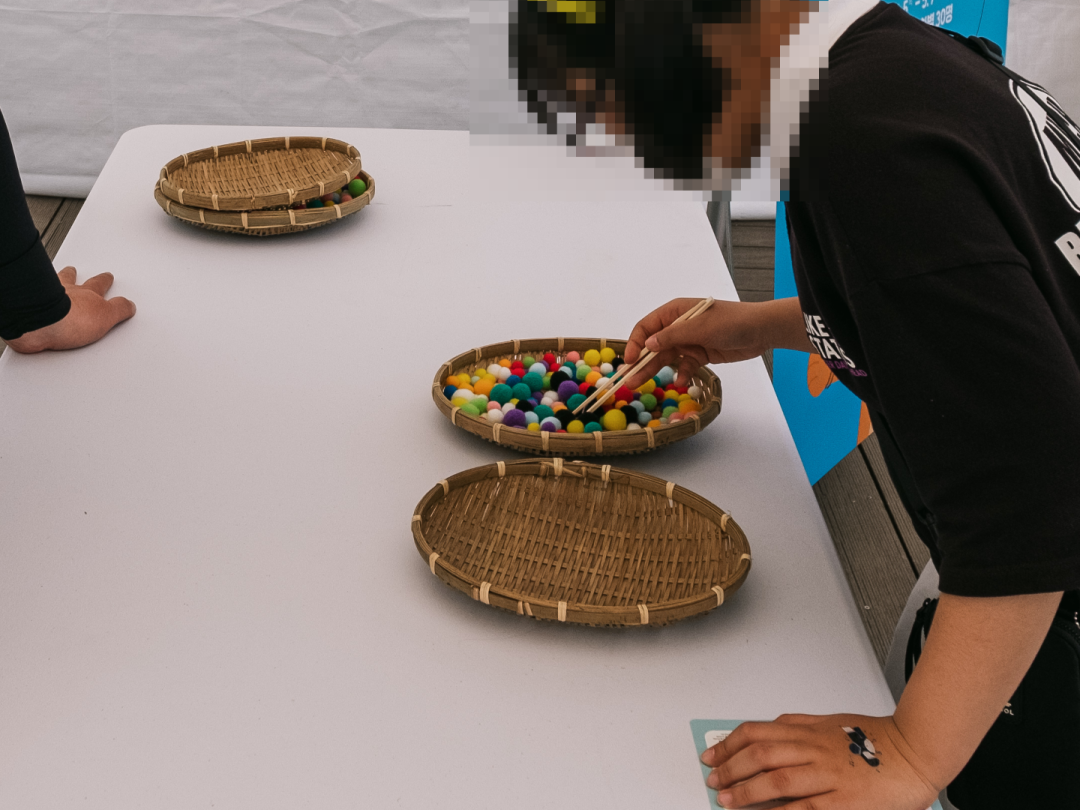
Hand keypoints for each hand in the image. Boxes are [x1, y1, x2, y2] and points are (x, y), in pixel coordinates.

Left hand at [5, 267, 135, 352]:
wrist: (41, 323)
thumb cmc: (69, 319)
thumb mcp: (106, 316)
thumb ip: (119, 309)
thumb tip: (128, 305)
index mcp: (88, 294)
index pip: (100, 285)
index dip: (105, 282)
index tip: (109, 278)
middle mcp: (67, 292)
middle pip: (75, 280)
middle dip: (79, 276)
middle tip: (76, 270)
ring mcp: (48, 298)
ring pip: (56, 282)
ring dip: (61, 278)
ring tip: (63, 275)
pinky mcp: (32, 309)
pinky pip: (37, 296)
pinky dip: (38, 293)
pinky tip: (37, 298)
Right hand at [623, 297, 782, 388]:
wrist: (761, 331)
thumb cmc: (731, 322)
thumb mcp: (699, 328)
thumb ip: (672, 336)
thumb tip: (648, 344)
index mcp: (674, 312)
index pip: (646, 327)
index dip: (635, 343)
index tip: (630, 360)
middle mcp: (678, 326)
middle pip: (653, 346)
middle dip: (640, 362)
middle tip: (628, 380)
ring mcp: (688, 341)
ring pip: (665, 358)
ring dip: (654, 370)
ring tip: (640, 384)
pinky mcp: (699, 354)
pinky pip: (684, 366)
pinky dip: (681, 373)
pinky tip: (680, 380)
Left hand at [702, 714, 939, 809]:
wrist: (916, 752)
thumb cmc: (876, 740)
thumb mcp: (832, 723)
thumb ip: (801, 726)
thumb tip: (770, 727)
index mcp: (808, 731)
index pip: (756, 733)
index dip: (729, 744)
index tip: (712, 756)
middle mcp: (813, 750)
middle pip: (760, 755)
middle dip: (730, 768)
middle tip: (713, 781)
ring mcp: (828, 776)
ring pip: (777, 781)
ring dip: (746, 791)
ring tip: (727, 800)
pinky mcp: (843, 802)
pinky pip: (804, 808)